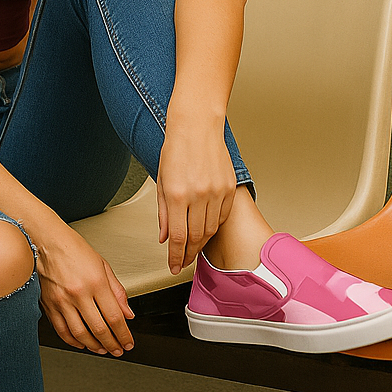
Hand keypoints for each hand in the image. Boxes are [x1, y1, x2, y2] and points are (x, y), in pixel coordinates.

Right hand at [34, 221, 134, 356]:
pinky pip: (62, 330)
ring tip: (103, 349)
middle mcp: (78, 293)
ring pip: (80, 334)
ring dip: (94, 346)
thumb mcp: (103, 265)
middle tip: (118, 349)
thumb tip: (127, 313)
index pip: (114, 317)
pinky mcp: (49, 305)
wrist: (47, 241)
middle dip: (112, 344)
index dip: (123, 334)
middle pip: (99, 329)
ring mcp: (62, 300)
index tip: (128, 342)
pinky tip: (82, 343)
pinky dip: (73, 341)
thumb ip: (117, 291)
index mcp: (95, 282)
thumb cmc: (74, 248)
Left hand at [156, 118, 236, 274]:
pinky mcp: (229, 188)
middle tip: (182, 261)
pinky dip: (214, 226)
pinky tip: (206, 229)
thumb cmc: (176, 148)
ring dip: (201, 243)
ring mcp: (217, 191)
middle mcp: (198, 195)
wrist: (197, 125)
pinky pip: (223, 216)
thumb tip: (164, 238)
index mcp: (177, 194)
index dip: (175, 256)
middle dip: (188, 254)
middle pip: (195, 238)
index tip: (173, 266)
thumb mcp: (161, 180)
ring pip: (211, 230)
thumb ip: (163, 212)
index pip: (177, 237)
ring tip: (193, 248)